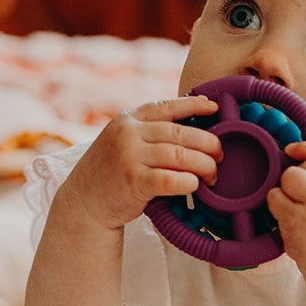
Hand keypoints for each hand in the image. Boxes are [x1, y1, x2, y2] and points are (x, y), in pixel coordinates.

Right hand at [68, 96, 222, 229]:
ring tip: (212, 175)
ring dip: (204, 166)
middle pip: (180, 133)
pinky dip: (188, 182)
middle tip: (220, 156)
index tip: (215, 108)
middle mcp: (128, 133)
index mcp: (129, 120)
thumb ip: (152, 131)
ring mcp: (129, 156)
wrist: (85, 200)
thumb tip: (197, 119)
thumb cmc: (114, 171)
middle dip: (208, 144)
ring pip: (180, 156)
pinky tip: (195, 185)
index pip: (167, 106)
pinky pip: (170, 180)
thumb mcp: (125, 141)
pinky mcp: (133, 182)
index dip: (194, 105)